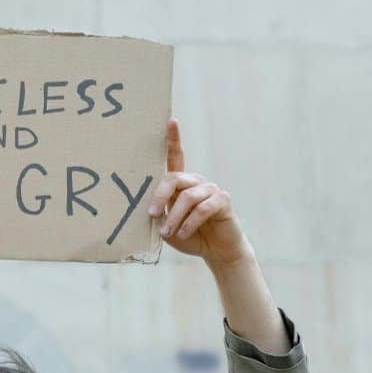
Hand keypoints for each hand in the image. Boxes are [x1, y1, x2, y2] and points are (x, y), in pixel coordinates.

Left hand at [147, 119, 252, 266]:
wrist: (216, 251)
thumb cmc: (189, 237)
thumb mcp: (168, 225)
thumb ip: (161, 213)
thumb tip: (148, 210)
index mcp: (183, 183)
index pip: (176, 157)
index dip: (173, 139)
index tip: (170, 121)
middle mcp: (197, 182)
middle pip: (174, 179)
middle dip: (160, 197)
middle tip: (152, 216)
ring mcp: (212, 189)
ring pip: (188, 197)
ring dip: (174, 218)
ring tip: (168, 233)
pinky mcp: (223, 201)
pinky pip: (203, 209)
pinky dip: (189, 223)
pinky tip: (184, 234)